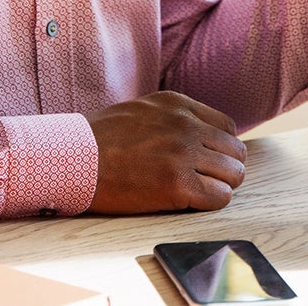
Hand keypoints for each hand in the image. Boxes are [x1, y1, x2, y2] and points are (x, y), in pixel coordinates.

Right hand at [83, 92, 246, 213]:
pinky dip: (211, 203)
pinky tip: (191, 202)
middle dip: (225, 169)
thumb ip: (172, 118)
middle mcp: (186, 125)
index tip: (208, 161)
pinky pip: (219, 197)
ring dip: (220, 186)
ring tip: (197, 192)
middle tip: (206, 181)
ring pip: (233, 174)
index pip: (227, 127)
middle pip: (235, 151)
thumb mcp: (142, 110)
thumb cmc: (99, 139)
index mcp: (178, 104)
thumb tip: (198, 136)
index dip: (220, 148)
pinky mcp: (177, 183)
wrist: (72, 158)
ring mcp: (183, 153)